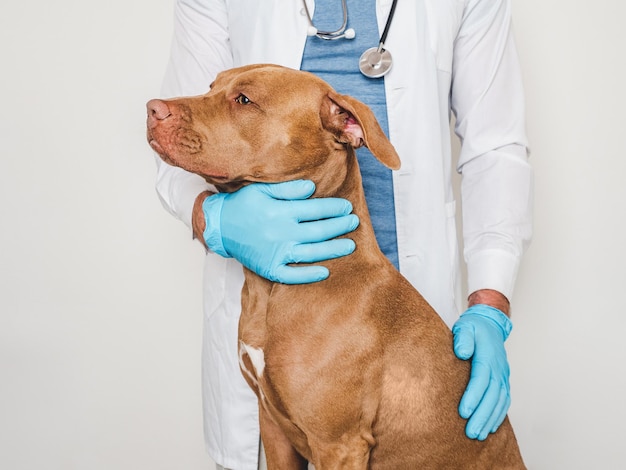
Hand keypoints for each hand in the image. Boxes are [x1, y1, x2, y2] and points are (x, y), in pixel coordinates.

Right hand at [200, 180, 358, 283]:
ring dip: (333, 249)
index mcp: (280, 212)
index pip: (314, 210)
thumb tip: (312, 188)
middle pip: (318, 231)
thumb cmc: (242, 205)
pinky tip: (325, 272)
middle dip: (339, 226)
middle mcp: (281, 233)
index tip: (347, 207)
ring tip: (350, 245)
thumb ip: (288, 189)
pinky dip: (309, 275)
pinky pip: (292, 275)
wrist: (219, 227)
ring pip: (311, 253)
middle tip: (354, 222)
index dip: (334, 208)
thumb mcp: (262, 190)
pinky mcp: (270, 268)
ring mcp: (276, 253)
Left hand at [452, 303, 512, 440]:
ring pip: (500, 401)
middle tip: (471, 432)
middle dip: (482, 415)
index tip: (463, 412)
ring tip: (479, 435)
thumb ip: (463, 338)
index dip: (473, 396)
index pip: (481, 379)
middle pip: (492, 395)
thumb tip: (462, 353)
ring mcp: (503, 375)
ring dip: (490, 419)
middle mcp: (498, 368)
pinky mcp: (503, 380)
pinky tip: (490, 427)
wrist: (490, 324)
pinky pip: (504, 400)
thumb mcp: (465, 326)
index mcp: (488, 355)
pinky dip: (498, 415)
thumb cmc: (474, 327)